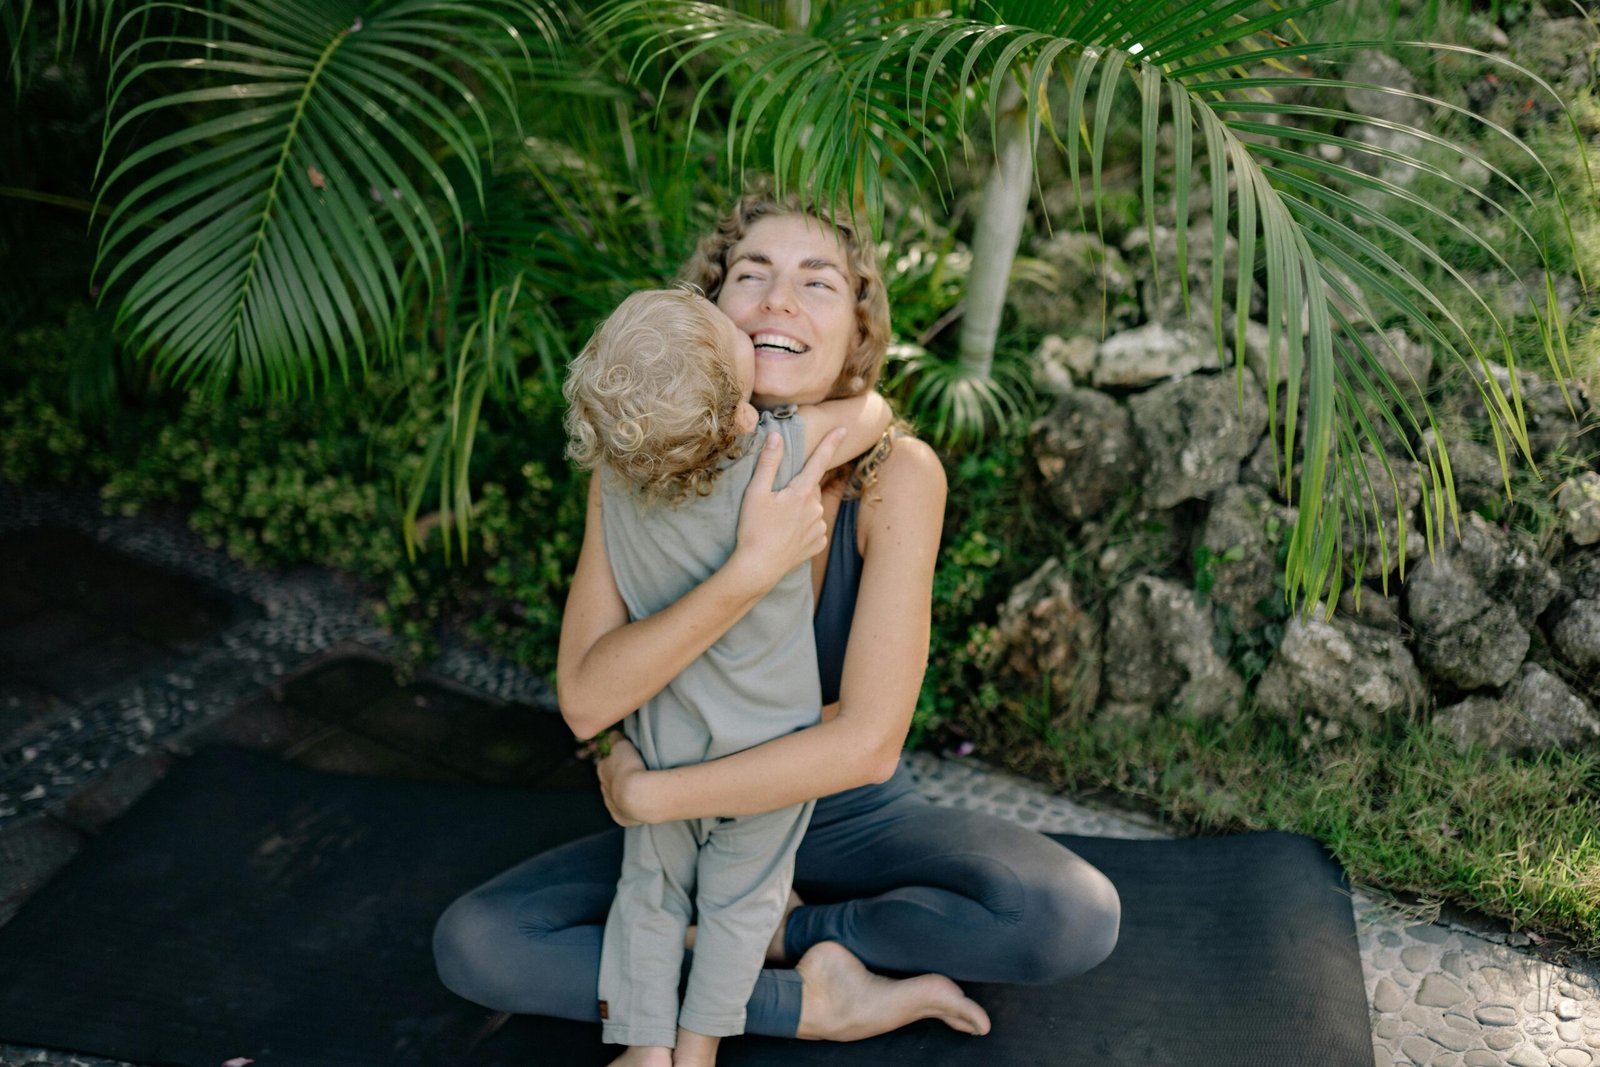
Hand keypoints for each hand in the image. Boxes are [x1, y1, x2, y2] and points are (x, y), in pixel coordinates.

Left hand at [595, 732, 647, 826]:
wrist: (639, 794)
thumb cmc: (631, 767)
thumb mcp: (623, 745)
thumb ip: (616, 739)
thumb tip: (613, 734)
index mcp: (602, 770)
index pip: (606, 763)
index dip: (616, 761)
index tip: (627, 760)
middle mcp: (603, 788)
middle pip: (609, 782)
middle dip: (619, 779)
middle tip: (635, 774)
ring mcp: (611, 805)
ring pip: (615, 798)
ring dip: (624, 794)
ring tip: (640, 789)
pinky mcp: (621, 818)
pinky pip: (624, 813)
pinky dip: (631, 808)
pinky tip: (640, 803)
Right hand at [732, 427, 843, 590]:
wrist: (758, 568)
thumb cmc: (753, 529)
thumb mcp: (755, 493)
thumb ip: (768, 463)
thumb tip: (776, 436)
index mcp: (802, 493)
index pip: (819, 461)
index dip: (831, 443)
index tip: (844, 429)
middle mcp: (816, 509)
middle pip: (810, 487)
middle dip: (798, 488)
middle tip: (776, 502)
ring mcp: (819, 528)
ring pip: (812, 508)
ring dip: (800, 509)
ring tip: (778, 523)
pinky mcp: (818, 544)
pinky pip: (814, 528)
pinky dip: (803, 527)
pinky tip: (787, 535)